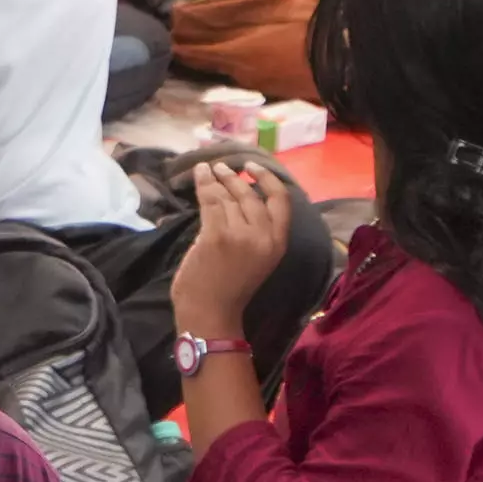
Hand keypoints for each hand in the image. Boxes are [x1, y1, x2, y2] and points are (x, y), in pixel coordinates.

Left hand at [173, 159, 292, 335]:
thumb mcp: (256, 259)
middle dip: (236, 177)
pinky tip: (200, 173)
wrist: (210, 314)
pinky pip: (211, 200)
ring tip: (209, 169)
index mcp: (278, 244)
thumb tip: (236, 199)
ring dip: (217, 178)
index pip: (282, 201)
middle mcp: (264, 237)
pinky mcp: (217, 235)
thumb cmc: (229, 289)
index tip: (254, 168)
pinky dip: (204, 183)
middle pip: (251, 195)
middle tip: (223, 167)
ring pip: (228, 196)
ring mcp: (240, 235)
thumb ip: (253, 231)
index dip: (269, 179)